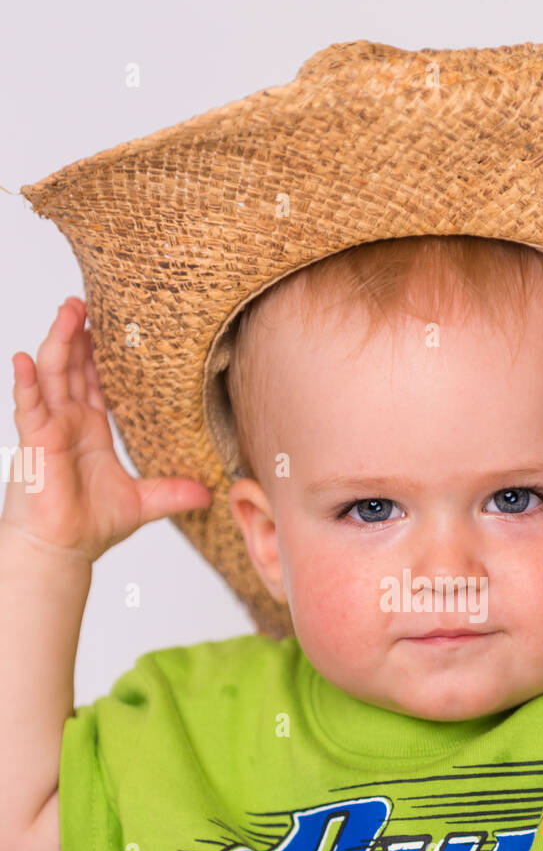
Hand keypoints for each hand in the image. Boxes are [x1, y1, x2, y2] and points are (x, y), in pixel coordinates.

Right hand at [4, 296, 212, 562]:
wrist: (62, 550)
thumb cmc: (89, 526)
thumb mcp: (142, 503)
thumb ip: (173, 493)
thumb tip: (209, 494)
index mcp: (91, 429)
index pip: (95, 381)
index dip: (100, 353)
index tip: (111, 323)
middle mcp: (68, 422)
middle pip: (72, 367)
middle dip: (78, 334)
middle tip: (88, 300)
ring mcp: (49, 428)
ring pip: (51, 375)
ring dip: (57, 342)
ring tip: (67, 311)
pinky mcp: (34, 443)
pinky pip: (27, 407)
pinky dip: (25, 383)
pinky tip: (25, 359)